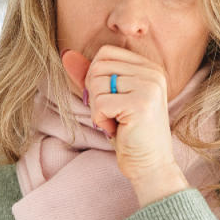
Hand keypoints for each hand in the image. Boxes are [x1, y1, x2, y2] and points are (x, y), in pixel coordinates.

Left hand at [61, 45, 181, 184]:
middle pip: (98, 67)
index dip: (95, 76)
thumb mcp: (108, 99)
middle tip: (111, 114)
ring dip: (98, 108)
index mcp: (148, 67)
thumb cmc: (129, 133)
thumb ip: (90, 76)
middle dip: (94, 93)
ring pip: (97, 83)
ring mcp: (149, 87)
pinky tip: (117, 129)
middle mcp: (152, 72)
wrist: (150, 166)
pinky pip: (100, 103)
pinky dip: (101, 120)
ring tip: (116, 121)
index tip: (109, 99)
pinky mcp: (141, 104)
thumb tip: (67, 55)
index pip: (106, 53)